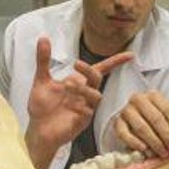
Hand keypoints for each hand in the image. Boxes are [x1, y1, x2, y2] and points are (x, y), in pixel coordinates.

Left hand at [24, 37, 132, 168]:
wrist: (38, 130)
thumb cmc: (42, 107)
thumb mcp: (41, 80)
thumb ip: (43, 60)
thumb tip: (43, 38)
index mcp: (79, 82)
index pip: (101, 69)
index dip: (115, 61)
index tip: (130, 54)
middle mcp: (85, 94)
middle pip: (97, 78)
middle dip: (89, 70)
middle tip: (75, 64)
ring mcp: (86, 108)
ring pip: (95, 95)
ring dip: (83, 88)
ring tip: (66, 85)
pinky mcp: (82, 122)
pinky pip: (88, 112)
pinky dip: (80, 106)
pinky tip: (69, 105)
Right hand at [114, 90, 168, 157]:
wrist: (135, 118)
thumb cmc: (154, 119)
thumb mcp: (164, 117)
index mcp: (153, 95)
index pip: (168, 109)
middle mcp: (138, 99)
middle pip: (156, 119)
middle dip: (167, 137)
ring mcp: (126, 111)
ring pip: (142, 128)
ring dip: (154, 143)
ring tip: (163, 153)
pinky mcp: (117, 123)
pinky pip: (124, 134)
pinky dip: (135, 143)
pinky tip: (145, 150)